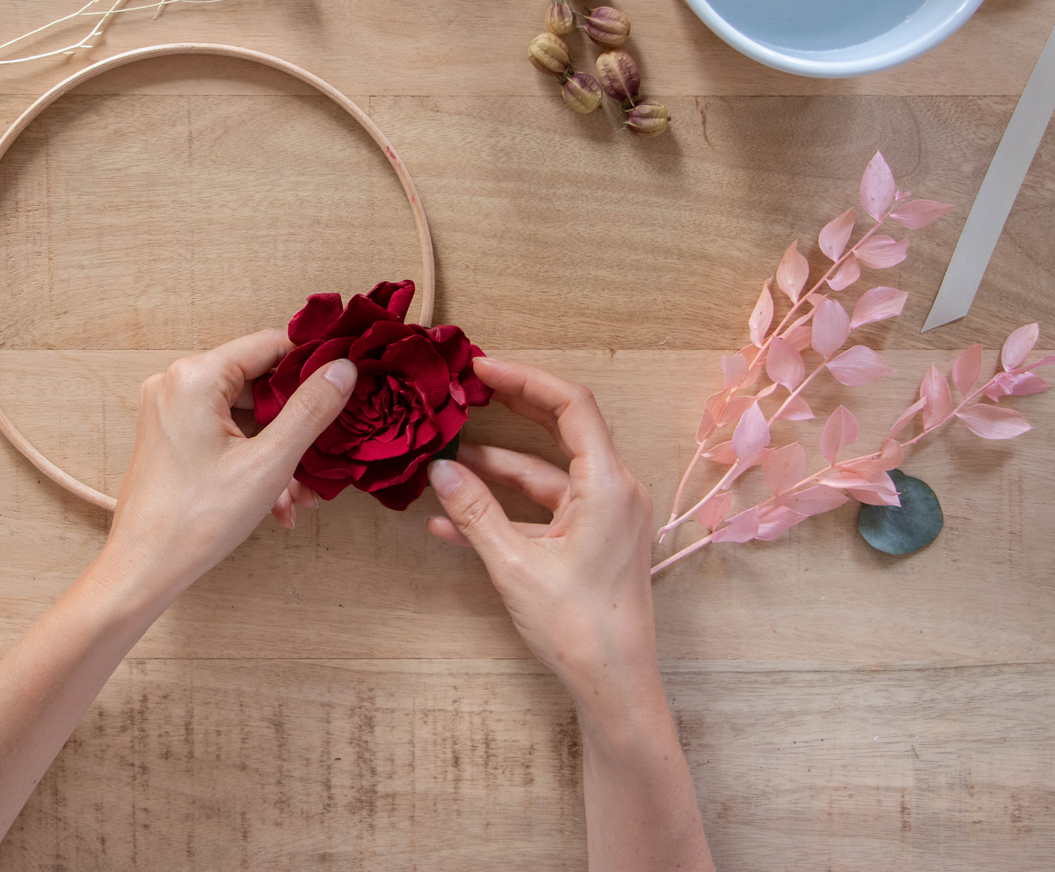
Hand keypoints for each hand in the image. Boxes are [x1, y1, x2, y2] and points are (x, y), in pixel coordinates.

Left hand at [98, 330, 355, 598]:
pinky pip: (222, 433)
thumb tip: (343, 369)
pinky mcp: (168, 436)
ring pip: (243, 414)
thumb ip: (310, 410)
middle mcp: (176, 383)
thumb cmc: (197, 519)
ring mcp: (169, 410)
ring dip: (275, 450)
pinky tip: (273, 500)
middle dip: (293, 423)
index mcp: (196, 377)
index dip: (312, 363)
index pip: (270, 344)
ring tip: (295, 494)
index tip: (345, 384)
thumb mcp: (268, 463)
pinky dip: (250, 458)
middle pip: (257, 382)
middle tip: (321, 454)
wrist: (143, 569)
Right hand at [427, 356, 656, 691]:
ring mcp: (604, 517)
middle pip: (562, 430)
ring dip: (496, 470)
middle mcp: (614, 492)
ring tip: (445, 465)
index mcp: (609, 485)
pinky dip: (505, 511)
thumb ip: (475, 512)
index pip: (572, 406)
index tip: (482, 368)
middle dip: (512, 410)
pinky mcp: (591, 542)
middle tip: (467, 391)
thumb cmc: (578, 627)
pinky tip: (452, 524)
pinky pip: (544, 512)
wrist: (614, 686)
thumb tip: (440, 470)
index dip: (525, 380)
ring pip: (545, 476)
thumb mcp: (515, 564)